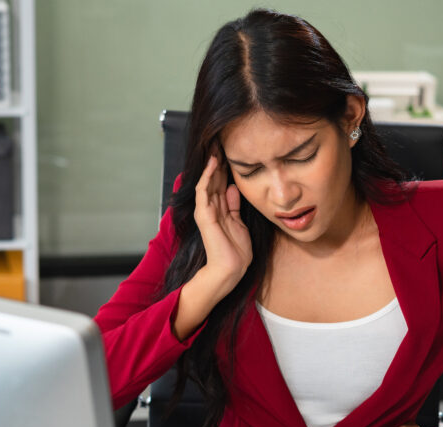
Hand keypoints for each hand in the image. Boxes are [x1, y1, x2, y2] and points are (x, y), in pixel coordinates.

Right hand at [193, 153, 251, 293]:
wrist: (231, 268)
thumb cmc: (236, 251)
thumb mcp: (239, 223)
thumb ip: (233, 206)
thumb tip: (232, 188)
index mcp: (220, 210)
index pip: (220, 183)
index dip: (225, 167)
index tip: (232, 150)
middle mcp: (211, 208)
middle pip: (213, 179)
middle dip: (218, 161)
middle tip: (221, 141)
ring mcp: (206, 211)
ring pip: (207, 181)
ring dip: (211, 164)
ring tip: (216, 147)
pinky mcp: (204, 214)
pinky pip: (203, 191)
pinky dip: (207, 177)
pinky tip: (212, 164)